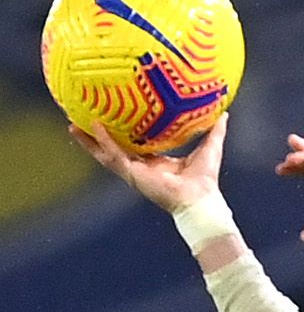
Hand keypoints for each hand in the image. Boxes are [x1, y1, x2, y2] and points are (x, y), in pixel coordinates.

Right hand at [69, 113, 227, 211]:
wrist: (200, 199)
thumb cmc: (205, 179)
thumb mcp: (209, 147)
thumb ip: (214, 131)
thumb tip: (223, 112)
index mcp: (156, 163)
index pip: (134, 146)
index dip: (123, 133)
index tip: (113, 118)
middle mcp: (141, 168)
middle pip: (112, 149)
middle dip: (96, 137)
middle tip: (80, 120)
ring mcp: (134, 172)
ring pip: (104, 154)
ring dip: (88, 141)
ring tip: (72, 125)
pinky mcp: (131, 175)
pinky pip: (113, 155)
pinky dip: (103, 142)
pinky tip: (94, 128)